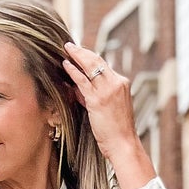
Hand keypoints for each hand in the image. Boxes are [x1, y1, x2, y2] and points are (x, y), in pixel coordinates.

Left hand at [62, 42, 155, 188]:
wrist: (123, 144)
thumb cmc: (116, 130)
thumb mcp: (107, 108)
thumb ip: (92, 96)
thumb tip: (76, 87)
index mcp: (121, 83)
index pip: (103, 65)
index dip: (90, 58)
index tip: (79, 52)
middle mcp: (116, 83)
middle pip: (97, 61)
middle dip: (82, 52)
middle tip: (70, 45)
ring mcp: (108, 90)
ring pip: (90, 66)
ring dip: (77, 56)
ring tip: (66, 49)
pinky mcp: (98, 99)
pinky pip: (83, 81)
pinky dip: (73, 71)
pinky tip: (65, 65)